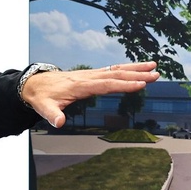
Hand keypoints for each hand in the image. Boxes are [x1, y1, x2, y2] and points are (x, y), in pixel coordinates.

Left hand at [21, 61, 158, 128]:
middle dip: (137, 74)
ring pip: (116, 69)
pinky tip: (136, 68)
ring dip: (135, 68)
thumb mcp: (44, 107)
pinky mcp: (91, 75)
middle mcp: (88, 77)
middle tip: (156, 74)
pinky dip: (125, 68)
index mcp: (80, 86)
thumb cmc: (41, 96)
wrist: (35, 83)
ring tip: (153, 66)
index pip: (106, 84)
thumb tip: (59, 122)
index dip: (124, 84)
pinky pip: (111, 70)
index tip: (141, 84)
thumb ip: (52, 115)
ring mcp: (90, 75)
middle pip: (116, 74)